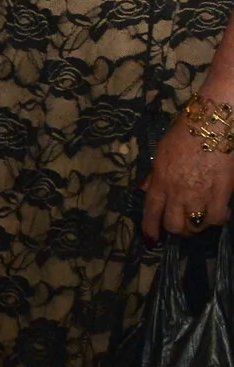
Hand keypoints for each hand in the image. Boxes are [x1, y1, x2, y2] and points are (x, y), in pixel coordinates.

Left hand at [143, 119, 233, 240]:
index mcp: (160, 181)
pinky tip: (218, 212)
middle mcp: (177, 193)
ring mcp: (200, 196)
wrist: (211, 126)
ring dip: (198, 226)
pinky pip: (217, 219)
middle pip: (174, 225)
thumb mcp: (161, 154)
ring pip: (196, 226)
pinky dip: (218, 219)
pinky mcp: (221, 195)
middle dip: (178, 229)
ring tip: (201, 218)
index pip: (152, 212)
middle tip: (184, 224)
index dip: (151, 228)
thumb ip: (155, 175)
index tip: (153, 239)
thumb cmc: (185, 135)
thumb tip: (144, 189)